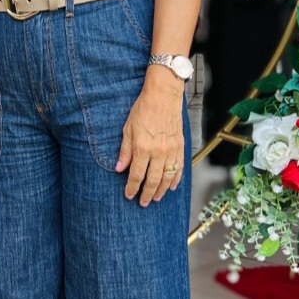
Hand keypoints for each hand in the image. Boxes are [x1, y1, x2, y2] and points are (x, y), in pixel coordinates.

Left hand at [115, 77, 183, 204]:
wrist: (163, 96)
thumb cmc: (143, 109)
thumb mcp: (127, 129)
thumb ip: (125, 151)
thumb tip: (119, 169)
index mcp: (142, 148)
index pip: (136, 175)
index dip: (132, 188)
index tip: (129, 195)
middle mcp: (158, 152)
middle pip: (152, 180)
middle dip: (147, 194)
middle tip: (143, 203)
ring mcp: (171, 150)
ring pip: (167, 178)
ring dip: (162, 191)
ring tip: (156, 198)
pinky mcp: (180, 147)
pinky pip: (180, 168)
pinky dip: (176, 179)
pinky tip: (172, 187)